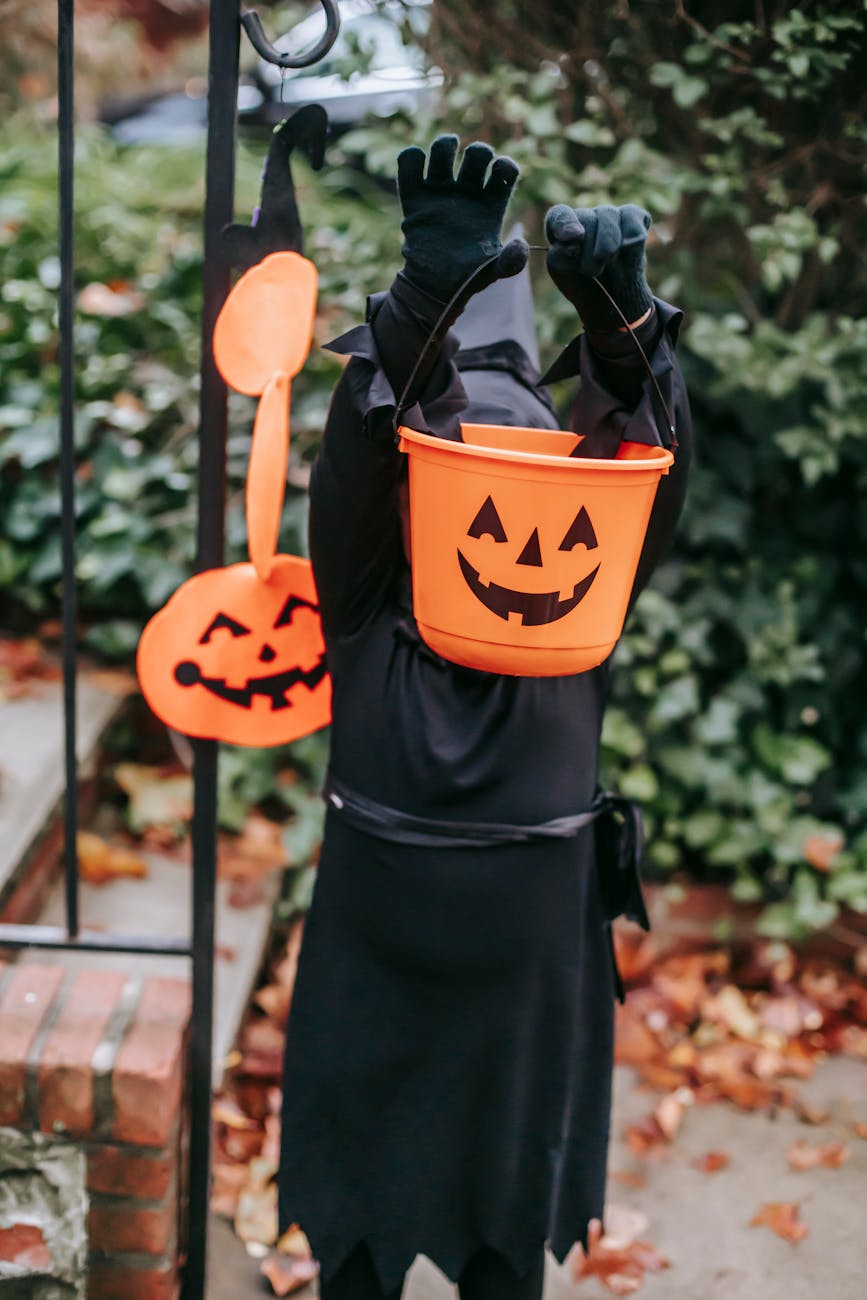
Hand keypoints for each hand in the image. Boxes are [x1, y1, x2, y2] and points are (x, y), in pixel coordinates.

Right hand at [397, 134, 527, 303]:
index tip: (498, 177)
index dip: (505, 166)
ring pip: (444, 148)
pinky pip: (410, 163)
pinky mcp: (415, 197)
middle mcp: (467, 192)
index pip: (504, 170)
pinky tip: (416, 172)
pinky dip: (411, 158)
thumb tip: (520, 245)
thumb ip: (511, 261)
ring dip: (444, 146)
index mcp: (490, 204)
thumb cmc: (468, 277)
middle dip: (477, 153)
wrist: (435, 286)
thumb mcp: (493, 272)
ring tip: (442, 162)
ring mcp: (441, 191)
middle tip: (470, 171)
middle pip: (477, 152)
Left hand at [545, 203, 652, 332]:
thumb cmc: (585, 286)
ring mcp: (609, 216)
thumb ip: (559, 256)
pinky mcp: (632, 217)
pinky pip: (631, 214)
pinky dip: (631, 232)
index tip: (575, 238)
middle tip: (590, 272)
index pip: (558, 215)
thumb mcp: (565, 277)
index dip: (565, 223)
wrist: (615, 301)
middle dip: (589, 249)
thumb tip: (574, 238)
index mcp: (562, 230)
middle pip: (585, 218)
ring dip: (609, 244)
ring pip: (608, 215)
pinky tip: (628, 246)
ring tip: (608, 262)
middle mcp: (585, 218)